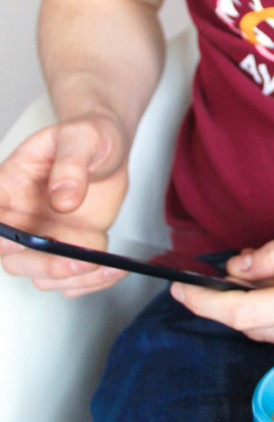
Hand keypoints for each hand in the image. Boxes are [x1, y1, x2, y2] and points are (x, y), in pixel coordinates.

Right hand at [0, 113, 129, 295]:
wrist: (110, 150)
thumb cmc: (88, 138)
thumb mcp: (82, 138)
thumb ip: (71, 165)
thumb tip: (62, 199)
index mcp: (8, 187)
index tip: (16, 241)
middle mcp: (21, 219)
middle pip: (14, 259)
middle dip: (45, 266)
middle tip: (80, 260)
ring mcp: (46, 238)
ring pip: (43, 277)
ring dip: (74, 279)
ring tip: (109, 264)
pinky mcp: (71, 249)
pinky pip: (72, 281)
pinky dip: (93, 283)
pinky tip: (114, 269)